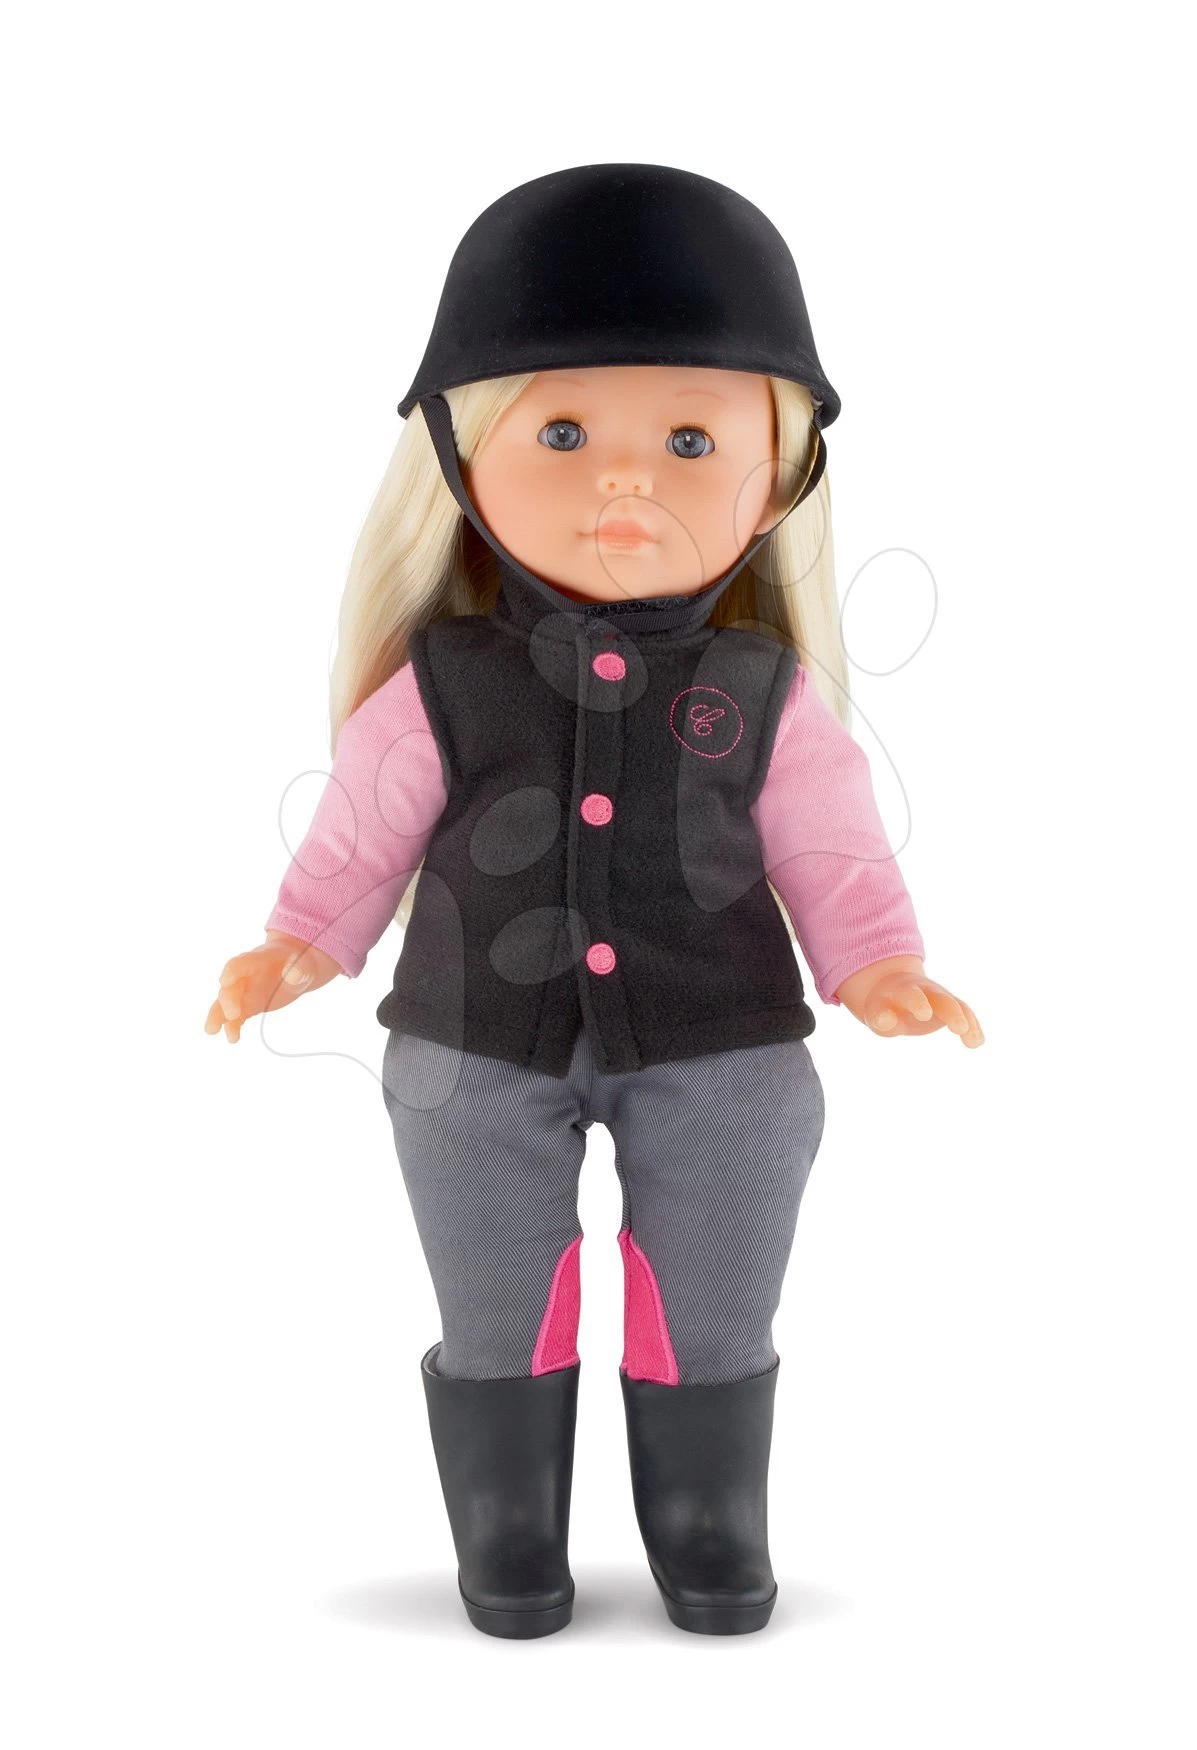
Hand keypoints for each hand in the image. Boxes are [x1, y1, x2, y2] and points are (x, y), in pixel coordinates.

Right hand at [204, 931, 342, 1042]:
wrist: (297, 968)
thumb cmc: (299, 962)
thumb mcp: (304, 965)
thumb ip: (298, 970)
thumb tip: (294, 975)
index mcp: (256, 960)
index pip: (239, 963)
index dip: (231, 972)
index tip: (225, 982)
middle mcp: (245, 976)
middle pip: (230, 986)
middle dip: (228, 1000)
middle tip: (232, 1015)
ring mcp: (244, 991)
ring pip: (224, 1003)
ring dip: (217, 1016)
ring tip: (211, 1030)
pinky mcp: (247, 1006)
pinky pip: (236, 1017)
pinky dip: (232, 1027)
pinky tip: (233, 1038)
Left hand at [835, 955, 983, 1047]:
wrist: (894, 988)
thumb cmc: (883, 1006)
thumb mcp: (876, 1013)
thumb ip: (881, 1018)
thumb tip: (886, 1020)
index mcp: (903, 990)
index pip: (912, 994)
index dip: (918, 1003)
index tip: (925, 1015)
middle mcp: (926, 990)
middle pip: (942, 998)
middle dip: (951, 1012)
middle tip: (960, 1028)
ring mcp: (940, 996)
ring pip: (957, 1005)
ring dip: (967, 1021)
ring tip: (974, 1041)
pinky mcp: (950, 1005)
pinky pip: (965, 1013)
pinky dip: (972, 1026)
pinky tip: (977, 1041)